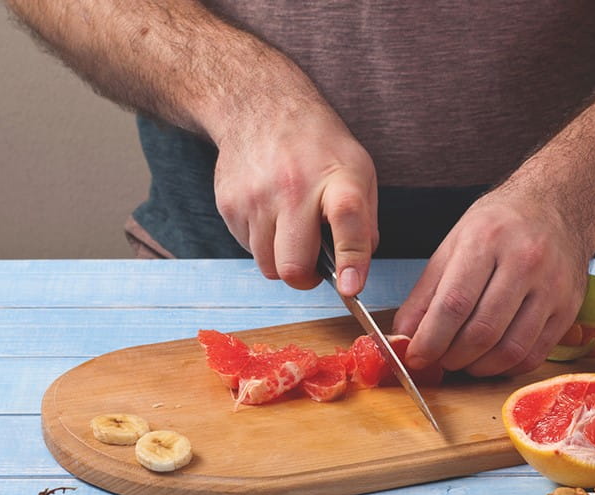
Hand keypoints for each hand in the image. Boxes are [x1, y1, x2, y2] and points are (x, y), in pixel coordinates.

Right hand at [212, 104, 378, 296]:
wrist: (260, 106)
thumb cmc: (318, 145)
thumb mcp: (359, 171)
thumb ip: (364, 222)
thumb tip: (356, 270)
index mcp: (338, 179)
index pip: (347, 222)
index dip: (350, 261)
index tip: (349, 288)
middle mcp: (294, 189)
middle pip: (294, 264)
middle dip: (305, 278)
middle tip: (313, 267)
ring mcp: (257, 198)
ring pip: (269, 265)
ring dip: (283, 260)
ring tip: (291, 230)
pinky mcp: (229, 205)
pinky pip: (249, 249)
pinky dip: (263, 243)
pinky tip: (270, 214)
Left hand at [393, 189, 590, 375]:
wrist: (557, 206)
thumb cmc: (500, 225)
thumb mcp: (454, 244)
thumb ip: (426, 293)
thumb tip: (405, 337)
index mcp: (487, 239)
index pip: (454, 304)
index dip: (431, 339)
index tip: (416, 357)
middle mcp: (524, 261)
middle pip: (482, 331)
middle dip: (452, 357)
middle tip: (439, 360)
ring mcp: (552, 286)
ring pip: (510, 349)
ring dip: (479, 367)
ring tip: (463, 362)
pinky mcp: (569, 308)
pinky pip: (535, 354)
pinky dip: (506, 367)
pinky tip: (491, 360)